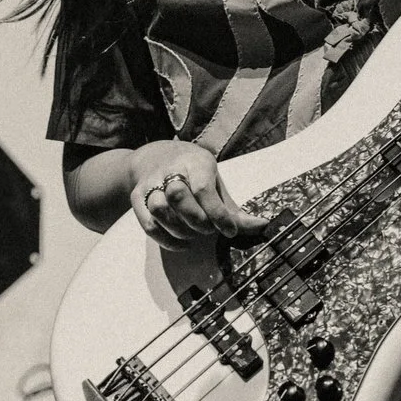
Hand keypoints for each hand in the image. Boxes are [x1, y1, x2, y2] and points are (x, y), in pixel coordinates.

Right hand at [127, 141, 269, 248]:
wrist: (155, 158)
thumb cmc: (194, 174)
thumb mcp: (215, 182)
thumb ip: (235, 209)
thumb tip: (263, 226)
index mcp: (195, 161)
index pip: (204, 189)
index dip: (218, 214)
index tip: (230, 231)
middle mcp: (170, 169)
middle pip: (179, 197)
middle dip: (198, 220)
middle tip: (208, 229)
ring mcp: (150, 183)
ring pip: (160, 210)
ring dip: (180, 229)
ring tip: (193, 233)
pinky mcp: (137, 197)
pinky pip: (148, 224)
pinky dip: (166, 239)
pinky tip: (181, 242)